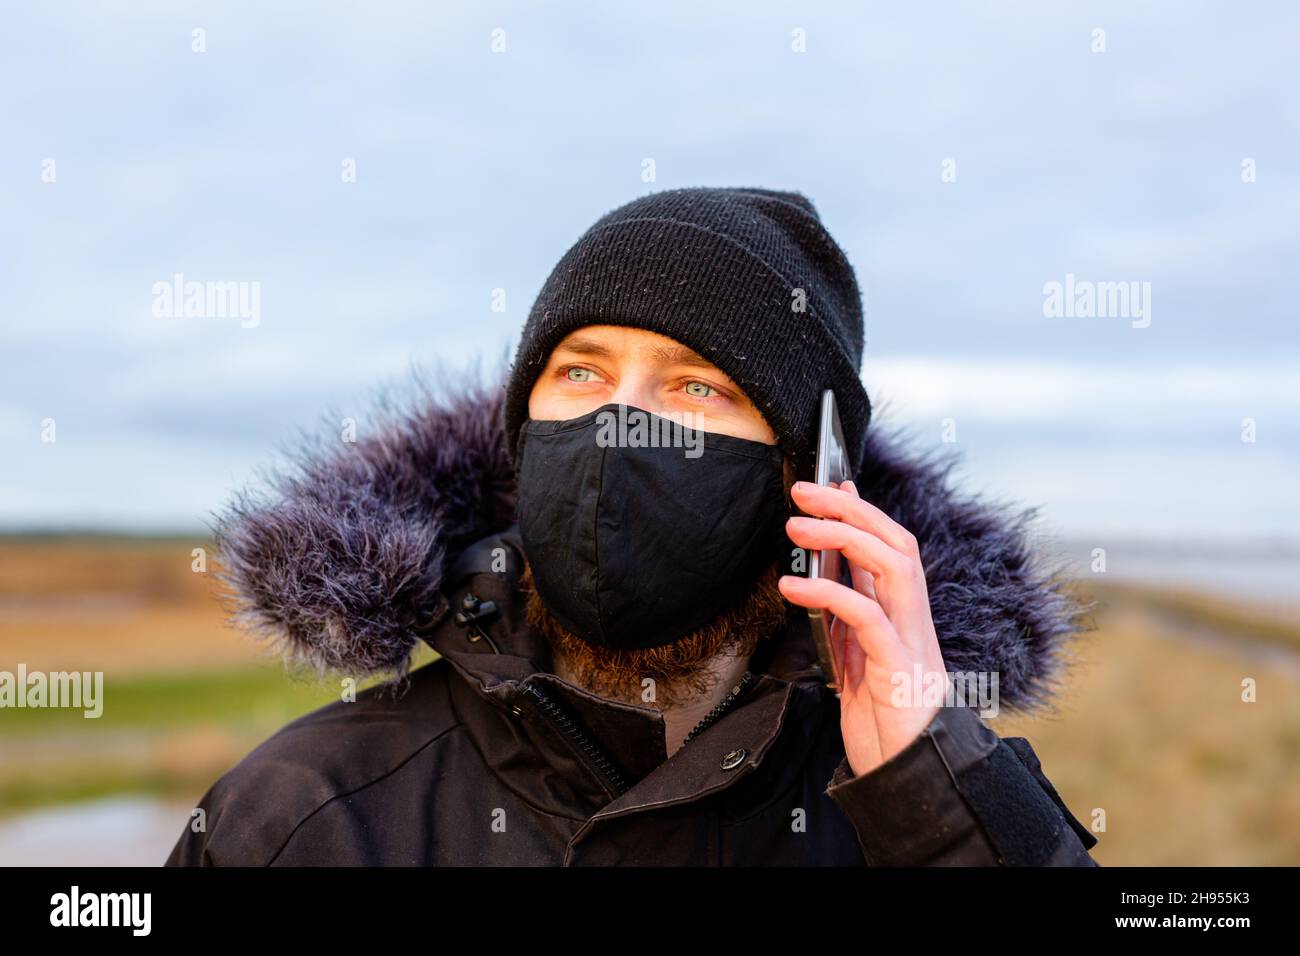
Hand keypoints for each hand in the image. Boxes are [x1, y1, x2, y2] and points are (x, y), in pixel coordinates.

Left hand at [778, 479, 950, 777]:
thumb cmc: (883, 722)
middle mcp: (913, 620)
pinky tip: (794, 584)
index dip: (862, 510)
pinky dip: (829, 593)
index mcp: (903, 616)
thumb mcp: (855, 659)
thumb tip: (822, 572)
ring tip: (797, 525)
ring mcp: (911, 641)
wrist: (907, 778)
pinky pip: (867, 618)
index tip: (832, 482)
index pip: (890, 546)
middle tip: (804, 490)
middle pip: (895, 542)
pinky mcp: (899, 668)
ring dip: (845, 536)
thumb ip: (845, 617)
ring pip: (893, 566)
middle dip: (851, 508)